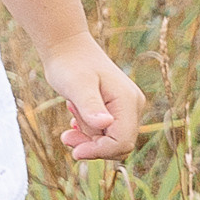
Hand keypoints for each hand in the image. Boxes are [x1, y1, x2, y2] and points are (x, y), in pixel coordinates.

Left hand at [45, 35, 144, 163]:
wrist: (67, 48)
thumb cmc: (69, 64)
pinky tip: (74, 122)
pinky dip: (89, 133)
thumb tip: (105, 124)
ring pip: (111, 140)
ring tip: (70, 122)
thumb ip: (90, 106)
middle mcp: (132, 105)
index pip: (122, 142)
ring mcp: (126, 107)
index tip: (75, 151)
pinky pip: (107, 133)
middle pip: (119, 144)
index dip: (100, 151)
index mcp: (127, 100)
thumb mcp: (77, 85)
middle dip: (93, 147)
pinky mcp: (116, 109)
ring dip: (88, 139)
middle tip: (66, 136)